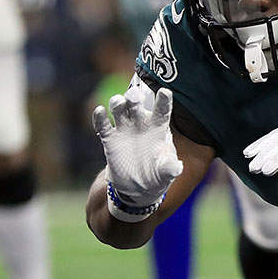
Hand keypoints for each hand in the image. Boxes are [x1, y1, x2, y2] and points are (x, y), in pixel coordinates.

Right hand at [92, 80, 183, 207]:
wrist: (139, 187)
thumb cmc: (158, 174)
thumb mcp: (166, 172)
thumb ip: (170, 167)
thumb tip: (177, 168)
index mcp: (158, 127)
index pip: (162, 111)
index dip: (163, 101)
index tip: (165, 92)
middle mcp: (141, 123)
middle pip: (136, 105)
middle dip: (134, 98)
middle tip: (134, 97)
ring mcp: (125, 129)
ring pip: (119, 109)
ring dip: (117, 103)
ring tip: (117, 103)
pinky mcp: (110, 139)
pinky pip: (103, 125)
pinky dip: (100, 117)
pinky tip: (99, 111)